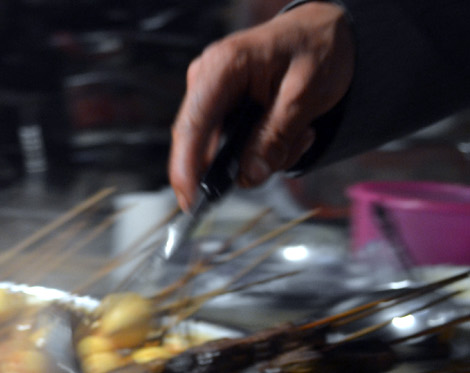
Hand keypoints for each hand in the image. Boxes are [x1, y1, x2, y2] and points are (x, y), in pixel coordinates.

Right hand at [169, 2, 354, 209]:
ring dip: (258, 155)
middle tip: (282, 159)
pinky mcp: (220, 107)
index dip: (186, 169)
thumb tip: (250, 175)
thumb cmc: (317, 48)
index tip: (191, 202)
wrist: (325, 31)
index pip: (192, 126)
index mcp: (221, 67)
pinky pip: (230, 143)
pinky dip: (259, 149)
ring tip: (298, 136)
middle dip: (239, 163)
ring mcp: (210, 94)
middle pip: (200, 143)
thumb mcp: (306, 94)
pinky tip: (289, 133)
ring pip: (219, 149)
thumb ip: (277, 136)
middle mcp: (206, 80)